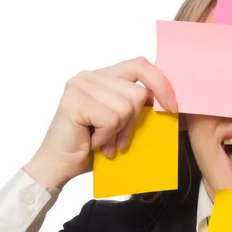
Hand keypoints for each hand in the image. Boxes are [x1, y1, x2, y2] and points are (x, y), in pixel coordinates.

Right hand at [24, 57, 177, 189]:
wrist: (59, 167)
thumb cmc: (92, 147)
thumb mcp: (122, 123)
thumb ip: (139, 107)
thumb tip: (171, 101)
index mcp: (103, 76)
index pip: (141, 65)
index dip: (161, 84)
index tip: (172, 107)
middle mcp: (89, 75)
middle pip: (137, 92)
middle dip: (132, 122)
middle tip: (116, 140)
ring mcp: (79, 85)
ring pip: (126, 107)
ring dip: (117, 132)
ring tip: (101, 141)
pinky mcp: (74, 100)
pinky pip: (111, 119)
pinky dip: (106, 137)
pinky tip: (91, 142)